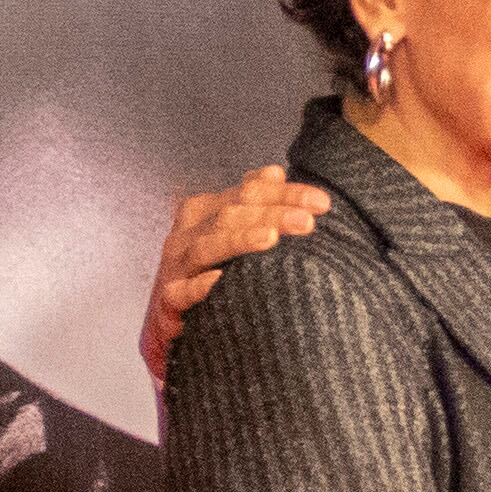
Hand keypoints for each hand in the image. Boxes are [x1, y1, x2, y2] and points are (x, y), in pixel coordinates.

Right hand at [139, 167, 329, 379]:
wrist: (173, 318)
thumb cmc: (211, 270)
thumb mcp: (232, 232)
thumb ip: (254, 204)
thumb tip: (275, 172)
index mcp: (206, 211)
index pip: (248, 192)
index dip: (285, 194)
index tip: (322, 203)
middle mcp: (189, 233)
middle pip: (230, 214)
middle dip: (271, 214)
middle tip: (307, 221)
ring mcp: (176, 265)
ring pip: (206, 246)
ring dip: (238, 240)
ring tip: (270, 238)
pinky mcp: (168, 299)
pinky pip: (180, 291)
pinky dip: (198, 286)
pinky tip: (220, 281)